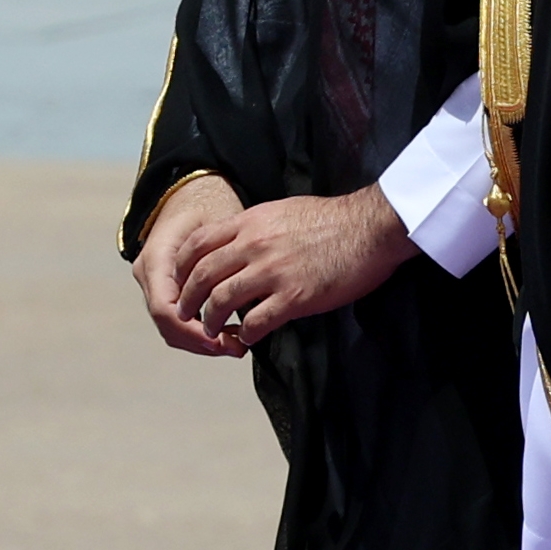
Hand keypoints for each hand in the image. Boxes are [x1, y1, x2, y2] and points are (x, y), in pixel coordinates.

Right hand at [130, 174, 245, 358]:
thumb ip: (224, 261)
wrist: (195, 193)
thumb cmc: (211, 206)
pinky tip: (229, 331)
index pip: (165, 308)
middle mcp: (148, 275)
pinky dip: (201, 332)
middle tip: (237, 348)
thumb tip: (242, 301)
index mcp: (156, 258)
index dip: (192, 331)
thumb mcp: (221, 227)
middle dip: (201, 342)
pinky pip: (178, 320)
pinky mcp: (167, 290)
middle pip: (167, 324)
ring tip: (237, 343)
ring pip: (172, 328)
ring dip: (203, 341)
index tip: (223, 341)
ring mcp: (154, 284)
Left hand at [169, 188, 412, 352]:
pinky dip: (245, 334)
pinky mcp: (295, 296)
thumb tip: (238, 242)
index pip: (197, 243)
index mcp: (250, 223)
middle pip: (202, 275)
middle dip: (188, 298)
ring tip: (210, 330)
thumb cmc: (333, 219)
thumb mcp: (282, 210)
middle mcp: (254, 246)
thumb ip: (255, 228)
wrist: (372, 227)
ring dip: (211, 320)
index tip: (178, 281)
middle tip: (184, 312)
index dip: (181, 266)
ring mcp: (273, 271)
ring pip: (222, 300)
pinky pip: (256, 321)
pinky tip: (247, 338)